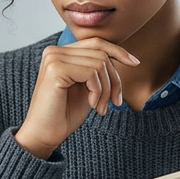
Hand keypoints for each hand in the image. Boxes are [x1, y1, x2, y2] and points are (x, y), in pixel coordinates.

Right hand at [14, 38, 139, 158]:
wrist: (44, 135)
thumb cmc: (64, 114)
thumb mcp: (87, 87)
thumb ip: (97, 69)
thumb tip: (122, 56)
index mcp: (60, 52)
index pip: (96, 43)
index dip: (118, 51)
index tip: (135, 63)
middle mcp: (54, 51)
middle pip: (101, 53)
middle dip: (114, 80)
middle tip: (114, 102)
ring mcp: (54, 58)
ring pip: (100, 63)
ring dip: (107, 90)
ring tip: (100, 107)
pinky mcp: (56, 69)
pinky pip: (92, 73)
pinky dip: (98, 92)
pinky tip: (92, 105)